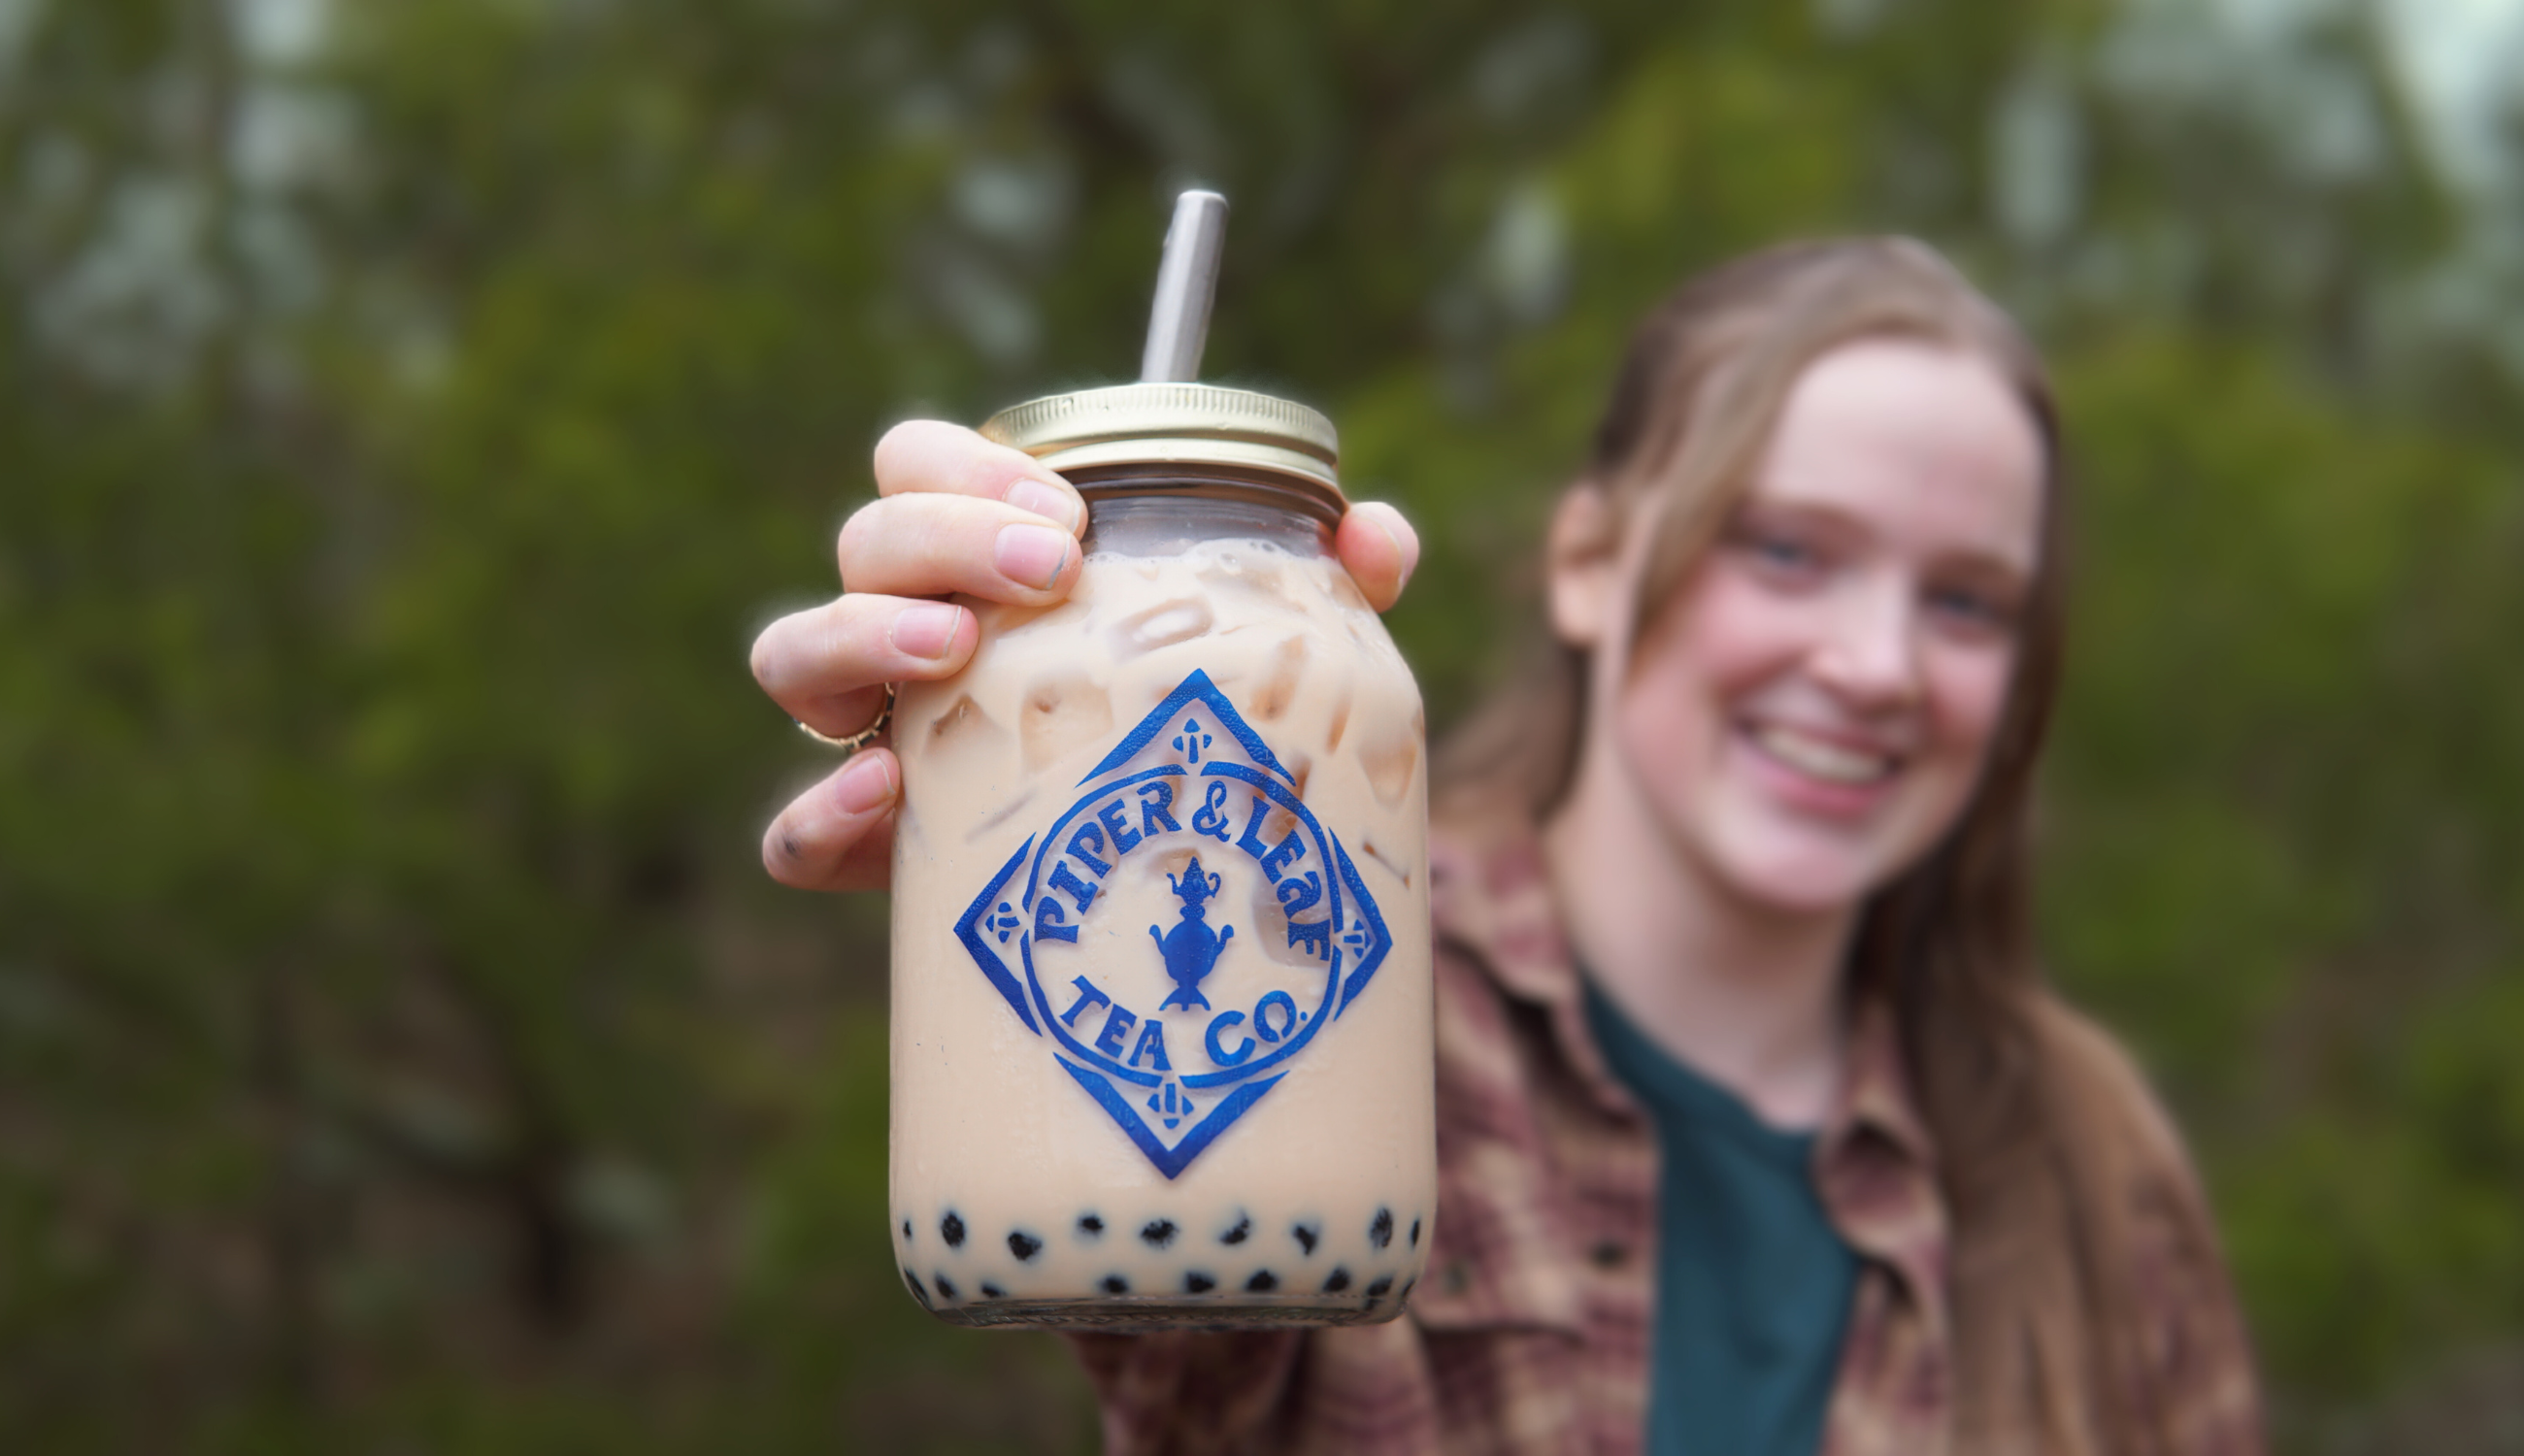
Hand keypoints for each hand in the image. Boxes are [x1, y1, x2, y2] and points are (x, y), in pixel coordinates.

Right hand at [750, 420, 1419, 892]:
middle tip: (1045, 566)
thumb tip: (1376, 532)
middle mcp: (909, 634)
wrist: (1166, 890)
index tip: (1067, 507)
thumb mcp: (1264, 655)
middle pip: (866, 538)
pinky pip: (794, 834)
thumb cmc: (1198, 731)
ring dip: (862, 632)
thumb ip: (1318, 587)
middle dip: (943, 533)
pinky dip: (818, 813)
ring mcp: (875, 736)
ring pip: (798, 656)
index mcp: (981, 564)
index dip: (969, 464)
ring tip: (952, 651)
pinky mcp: (872, 852)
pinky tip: (883, 798)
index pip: (919, 464)